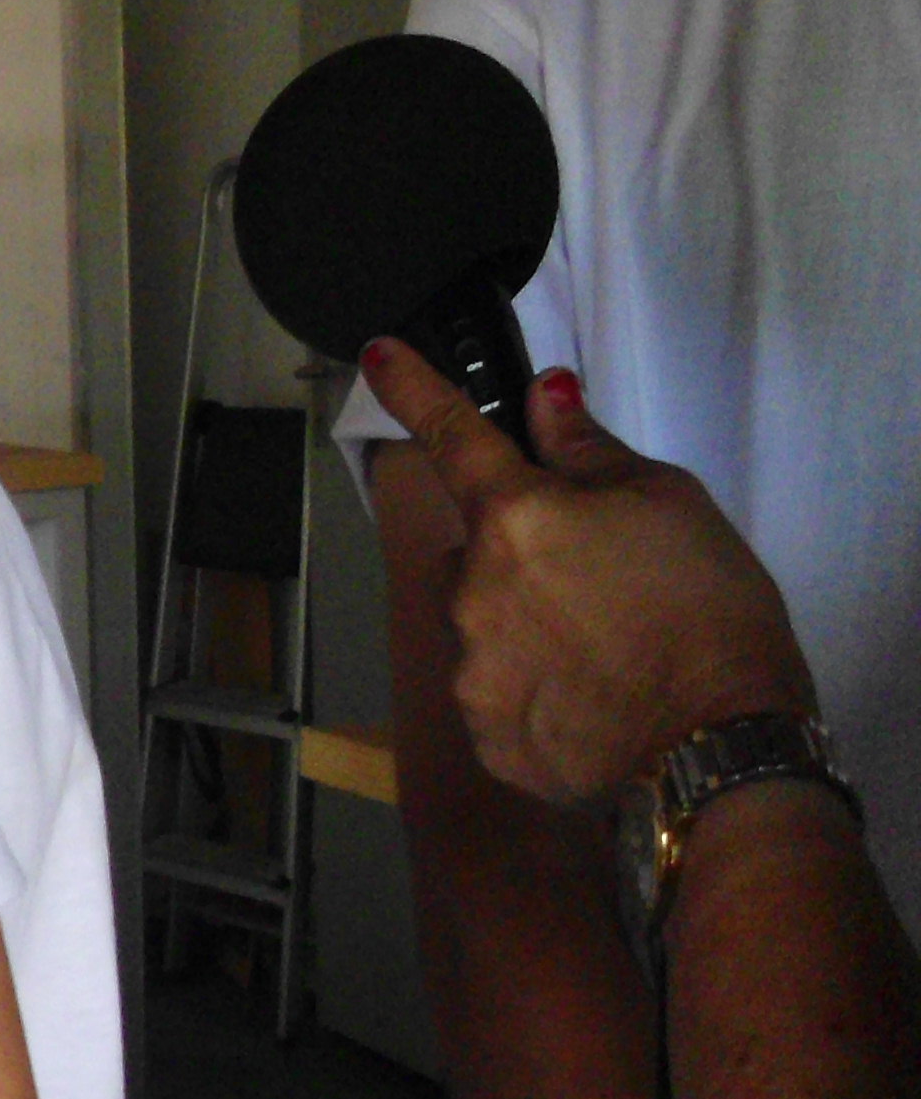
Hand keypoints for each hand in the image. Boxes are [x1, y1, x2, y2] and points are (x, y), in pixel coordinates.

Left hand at [360, 343, 816, 805]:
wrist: (721, 743)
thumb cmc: (709, 609)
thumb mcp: (669, 502)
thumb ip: (588, 451)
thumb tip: (542, 398)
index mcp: (514, 519)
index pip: (452, 436)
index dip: (412, 388)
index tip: (377, 355)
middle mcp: (470, 590)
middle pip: (483, 552)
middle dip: (527, 557)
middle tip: (605, 584)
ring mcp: (469, 669)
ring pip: (486, 626)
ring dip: (530, 629)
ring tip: (610, 652)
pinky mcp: (484, 734)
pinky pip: (499, 695)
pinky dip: (537, 693)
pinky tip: (593, 700)